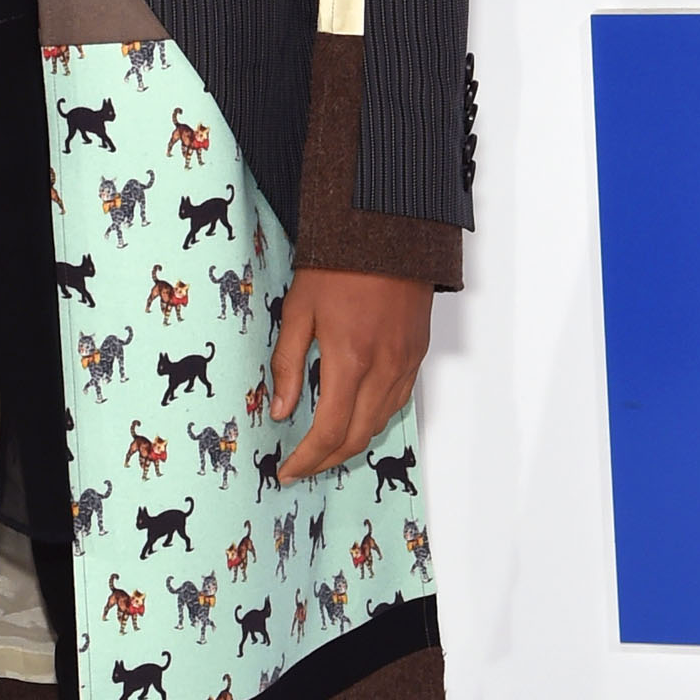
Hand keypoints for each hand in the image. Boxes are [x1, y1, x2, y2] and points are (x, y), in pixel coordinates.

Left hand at [269, 267, 432, 483]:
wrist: (389, 229)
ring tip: (323, 448)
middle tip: (302, 466)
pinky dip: (374, 419)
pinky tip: (354, 417)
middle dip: (327, 461)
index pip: (330, 431)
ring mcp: (405, 363)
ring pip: (380, 424)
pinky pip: (397, 402)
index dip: (307, 459)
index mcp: (350, 359)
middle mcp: (384, 369)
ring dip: (351, 443)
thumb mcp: (298, 308)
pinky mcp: (417, 354)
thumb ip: (288, 363)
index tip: (287, 470)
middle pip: (357, 438)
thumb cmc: (340, 263)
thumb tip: (281, 410)